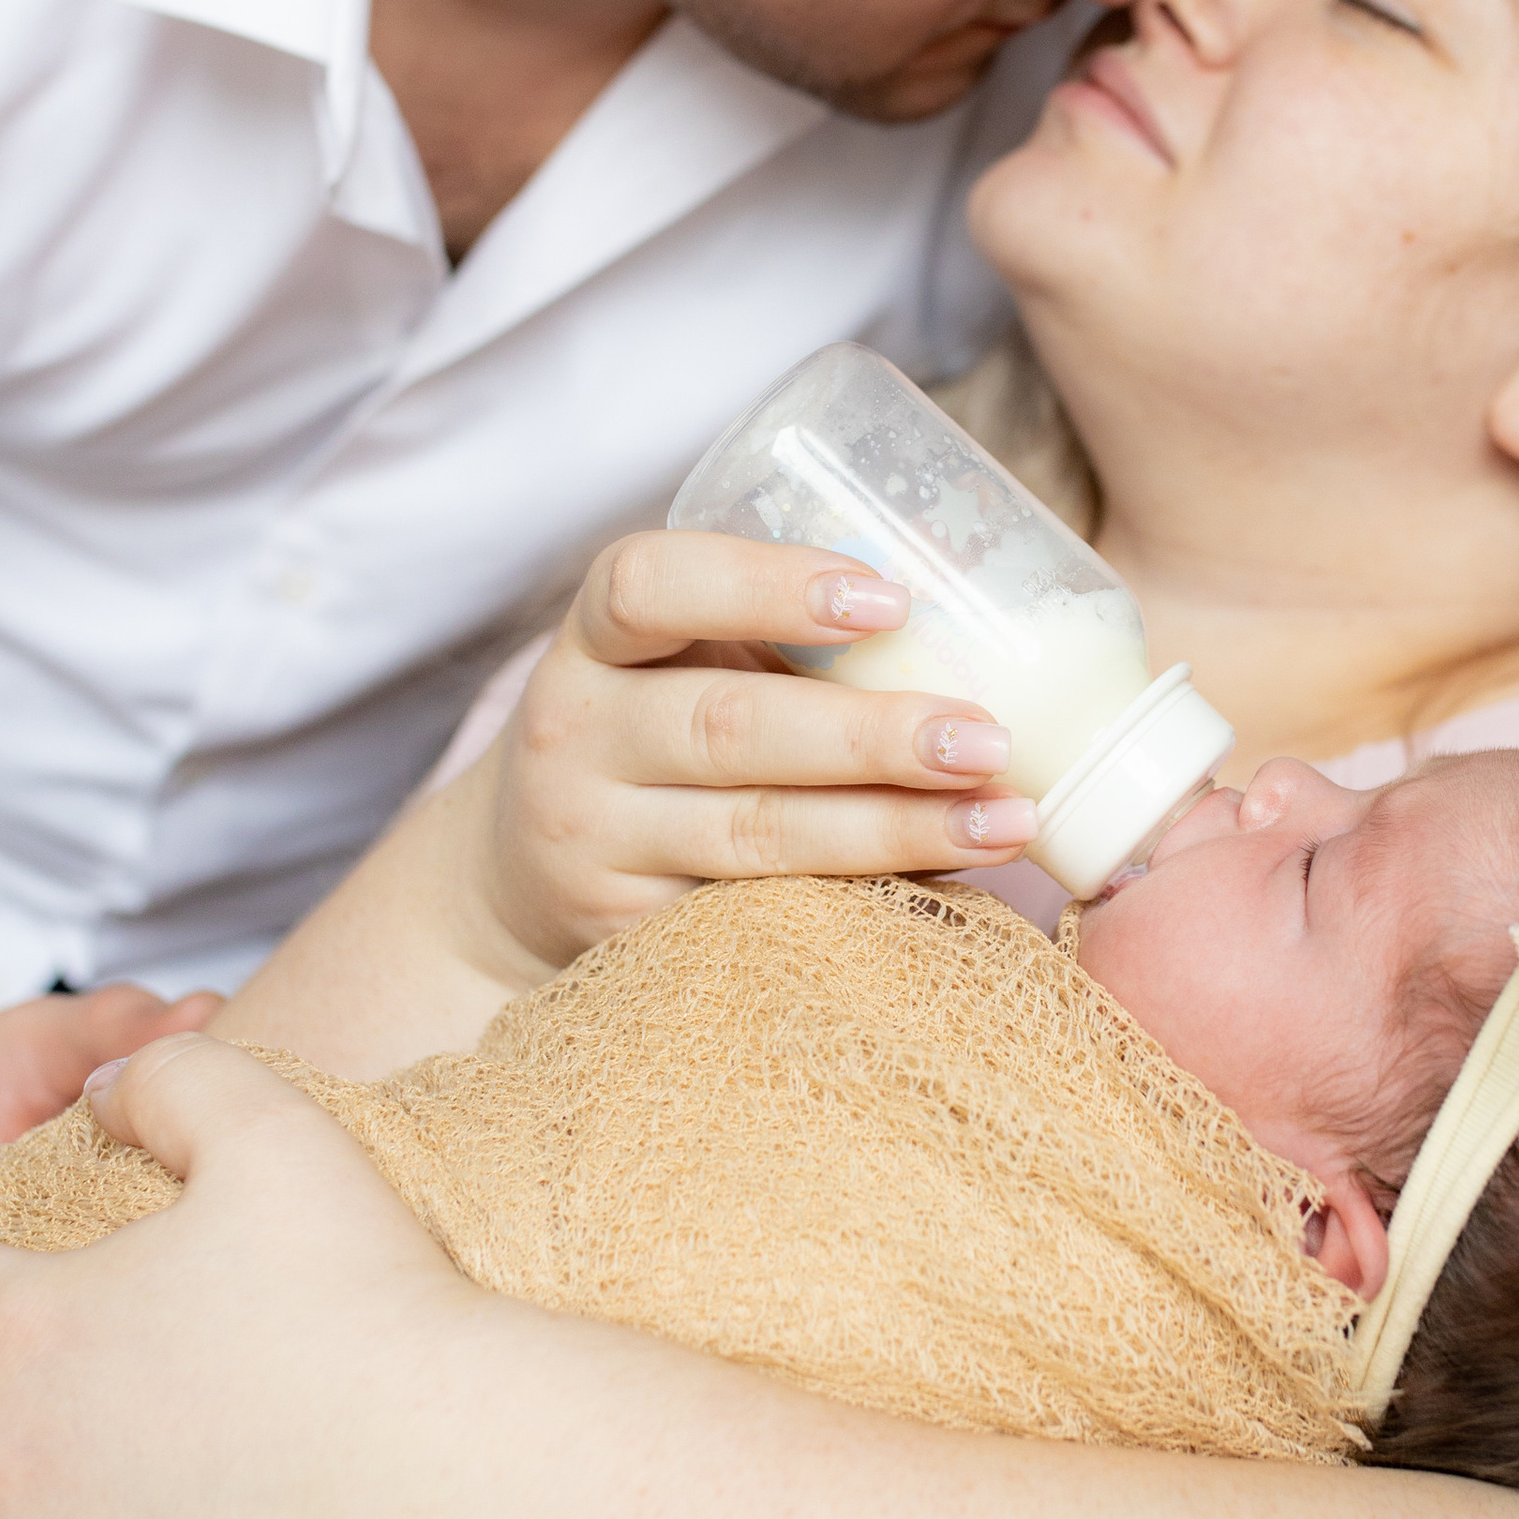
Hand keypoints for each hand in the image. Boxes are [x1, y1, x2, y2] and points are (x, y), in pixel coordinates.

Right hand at [474, 528, 1039, 966]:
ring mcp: (597, 844)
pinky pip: (760, 913)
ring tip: (1006, 819)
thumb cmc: (649, 731)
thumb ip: (783, 640)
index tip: (891, 598)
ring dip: (894, 827)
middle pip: (728, 726)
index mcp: (592, 641)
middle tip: (987, 738)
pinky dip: (863, 897)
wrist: (512, 874)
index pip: (648, 586)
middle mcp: (576, 736)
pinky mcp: (626, 934)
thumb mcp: (674, 663)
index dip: (767, 585)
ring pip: (756, 835)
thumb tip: (990, 620)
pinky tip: (947, 884)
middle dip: (871, 734)